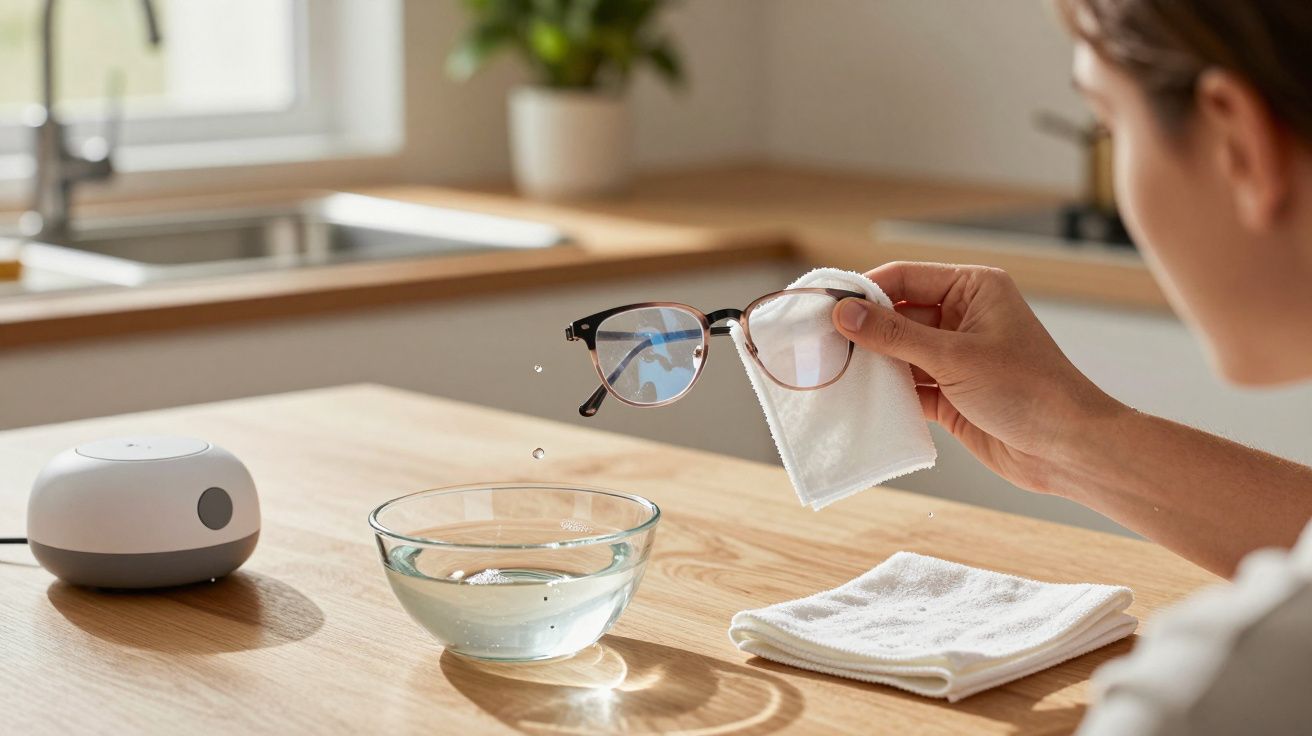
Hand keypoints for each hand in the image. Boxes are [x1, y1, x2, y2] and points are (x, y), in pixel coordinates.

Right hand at [831, 262, 1123, 492]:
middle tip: (818, 343)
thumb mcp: (954, 357)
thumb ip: (894, 335)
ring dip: (869, 364)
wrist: (1068, 449)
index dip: (863, 290)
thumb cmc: (1028, 390)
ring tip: (829, 372)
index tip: (824, 307)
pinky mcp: (949, 394)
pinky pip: (906, 386)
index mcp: (973, 288)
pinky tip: (855, 400)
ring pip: (897, 352)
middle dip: (861, 330)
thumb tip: (844, 313)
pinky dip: (883, 394)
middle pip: (896, 314)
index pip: (904, 277)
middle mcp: (962, 317)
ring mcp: (954, 357)